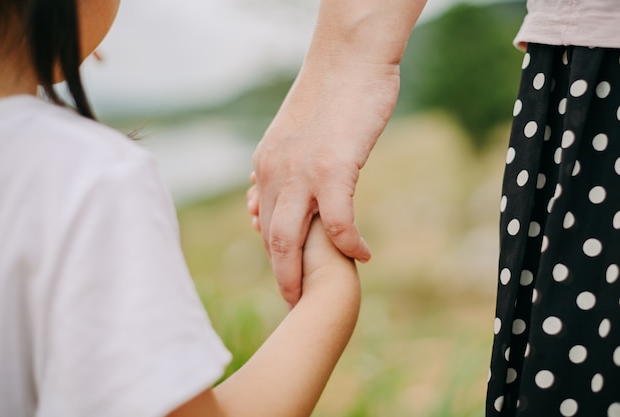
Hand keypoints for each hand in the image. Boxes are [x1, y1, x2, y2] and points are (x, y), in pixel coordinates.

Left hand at [252, 58, 400, 305]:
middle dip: (279, 276)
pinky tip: (364, 254)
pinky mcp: (334, 168)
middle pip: (270, 239)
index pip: (263, 219)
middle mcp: (275, 172)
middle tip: (291, 302)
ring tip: (311, 296)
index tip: (284, 272)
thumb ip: (278, 169)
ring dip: (298, 274)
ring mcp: (302, 172)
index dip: (273, 252)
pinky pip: (338, 222)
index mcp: (266, 165)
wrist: (348, 58)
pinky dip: (350, 244)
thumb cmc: (329, 95)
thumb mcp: (292, 135)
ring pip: (290, 238)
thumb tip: (262, 199)